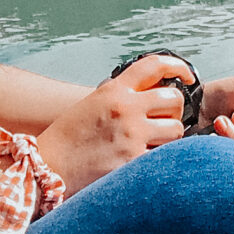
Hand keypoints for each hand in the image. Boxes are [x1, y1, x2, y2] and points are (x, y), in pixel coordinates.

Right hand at [34, 53, 194, 193]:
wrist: (45, 167)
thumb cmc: (68, 138)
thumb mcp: (93, 104)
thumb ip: (122, 97)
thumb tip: (153, 94)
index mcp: (114, 91)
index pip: (154, 66)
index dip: (178, 67)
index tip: (188, 77)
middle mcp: (126, 108)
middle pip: (174, 100)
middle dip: (174, 111)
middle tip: (163, 122)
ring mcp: (131, 135)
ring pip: (176, 130)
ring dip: (170, 138)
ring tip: (152, 145)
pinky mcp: (133, 162)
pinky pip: (164, 157)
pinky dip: (159, 160)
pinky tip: (144, 164)